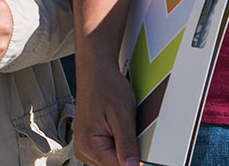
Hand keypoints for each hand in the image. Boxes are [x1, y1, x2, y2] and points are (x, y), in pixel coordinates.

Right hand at [71, 44, 138, 165]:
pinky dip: (117, 146)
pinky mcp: (89, 144)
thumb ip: (127, 144)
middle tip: (133, 134)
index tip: (144, 155)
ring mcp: (85, 147)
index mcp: (89, 145)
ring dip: (123, 151)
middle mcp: (83, 150)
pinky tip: (119, 130)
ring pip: (111, 161)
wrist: (95, 71)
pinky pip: (107, 154)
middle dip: (129, 155)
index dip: (135, 163)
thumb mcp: (122, 115)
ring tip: (124, 128)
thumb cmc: (106, 86)